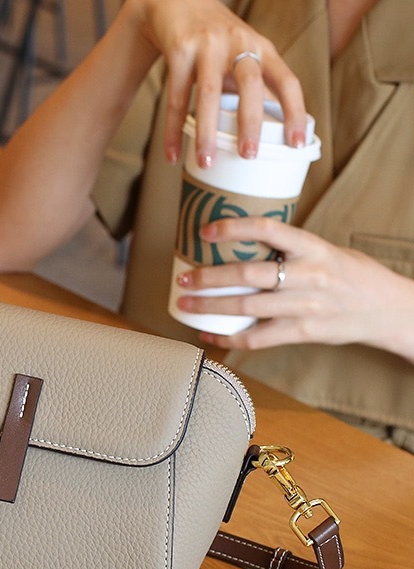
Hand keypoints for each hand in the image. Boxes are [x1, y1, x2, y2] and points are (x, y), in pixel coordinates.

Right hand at [129, 0, 307, 165]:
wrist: (175, 2)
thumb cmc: (213, 41)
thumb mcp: (240, 56)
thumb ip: (251, 87)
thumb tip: (268, 133)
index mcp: (261, 47)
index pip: (287, 80)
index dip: (295, 112)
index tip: (297, 143)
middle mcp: (238, 43)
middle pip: (250, 84)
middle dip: (251, 123)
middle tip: (248, 156)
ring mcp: (207, 45)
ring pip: (209, 94)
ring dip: (207, 132)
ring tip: (207, 163)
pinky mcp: (180, 50)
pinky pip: (176, 98)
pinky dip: (173, 130)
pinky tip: (172, 155)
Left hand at [174, 217, 413, 361]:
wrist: (388, 310)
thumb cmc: (353, 276)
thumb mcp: (327, 251)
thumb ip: (290, 250)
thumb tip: (244, 244)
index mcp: (314, 248)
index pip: (269, 230)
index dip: (234, 229)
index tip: (206, 231)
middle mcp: (309, 276)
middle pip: (248, 275)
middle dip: (208, 277)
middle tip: (182, 279)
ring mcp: (305, 307)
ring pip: (247, 308)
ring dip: (210, 307)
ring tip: (185, 305)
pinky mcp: (303, 333)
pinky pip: (257, 338)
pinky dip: (228, 339)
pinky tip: (208, 335)